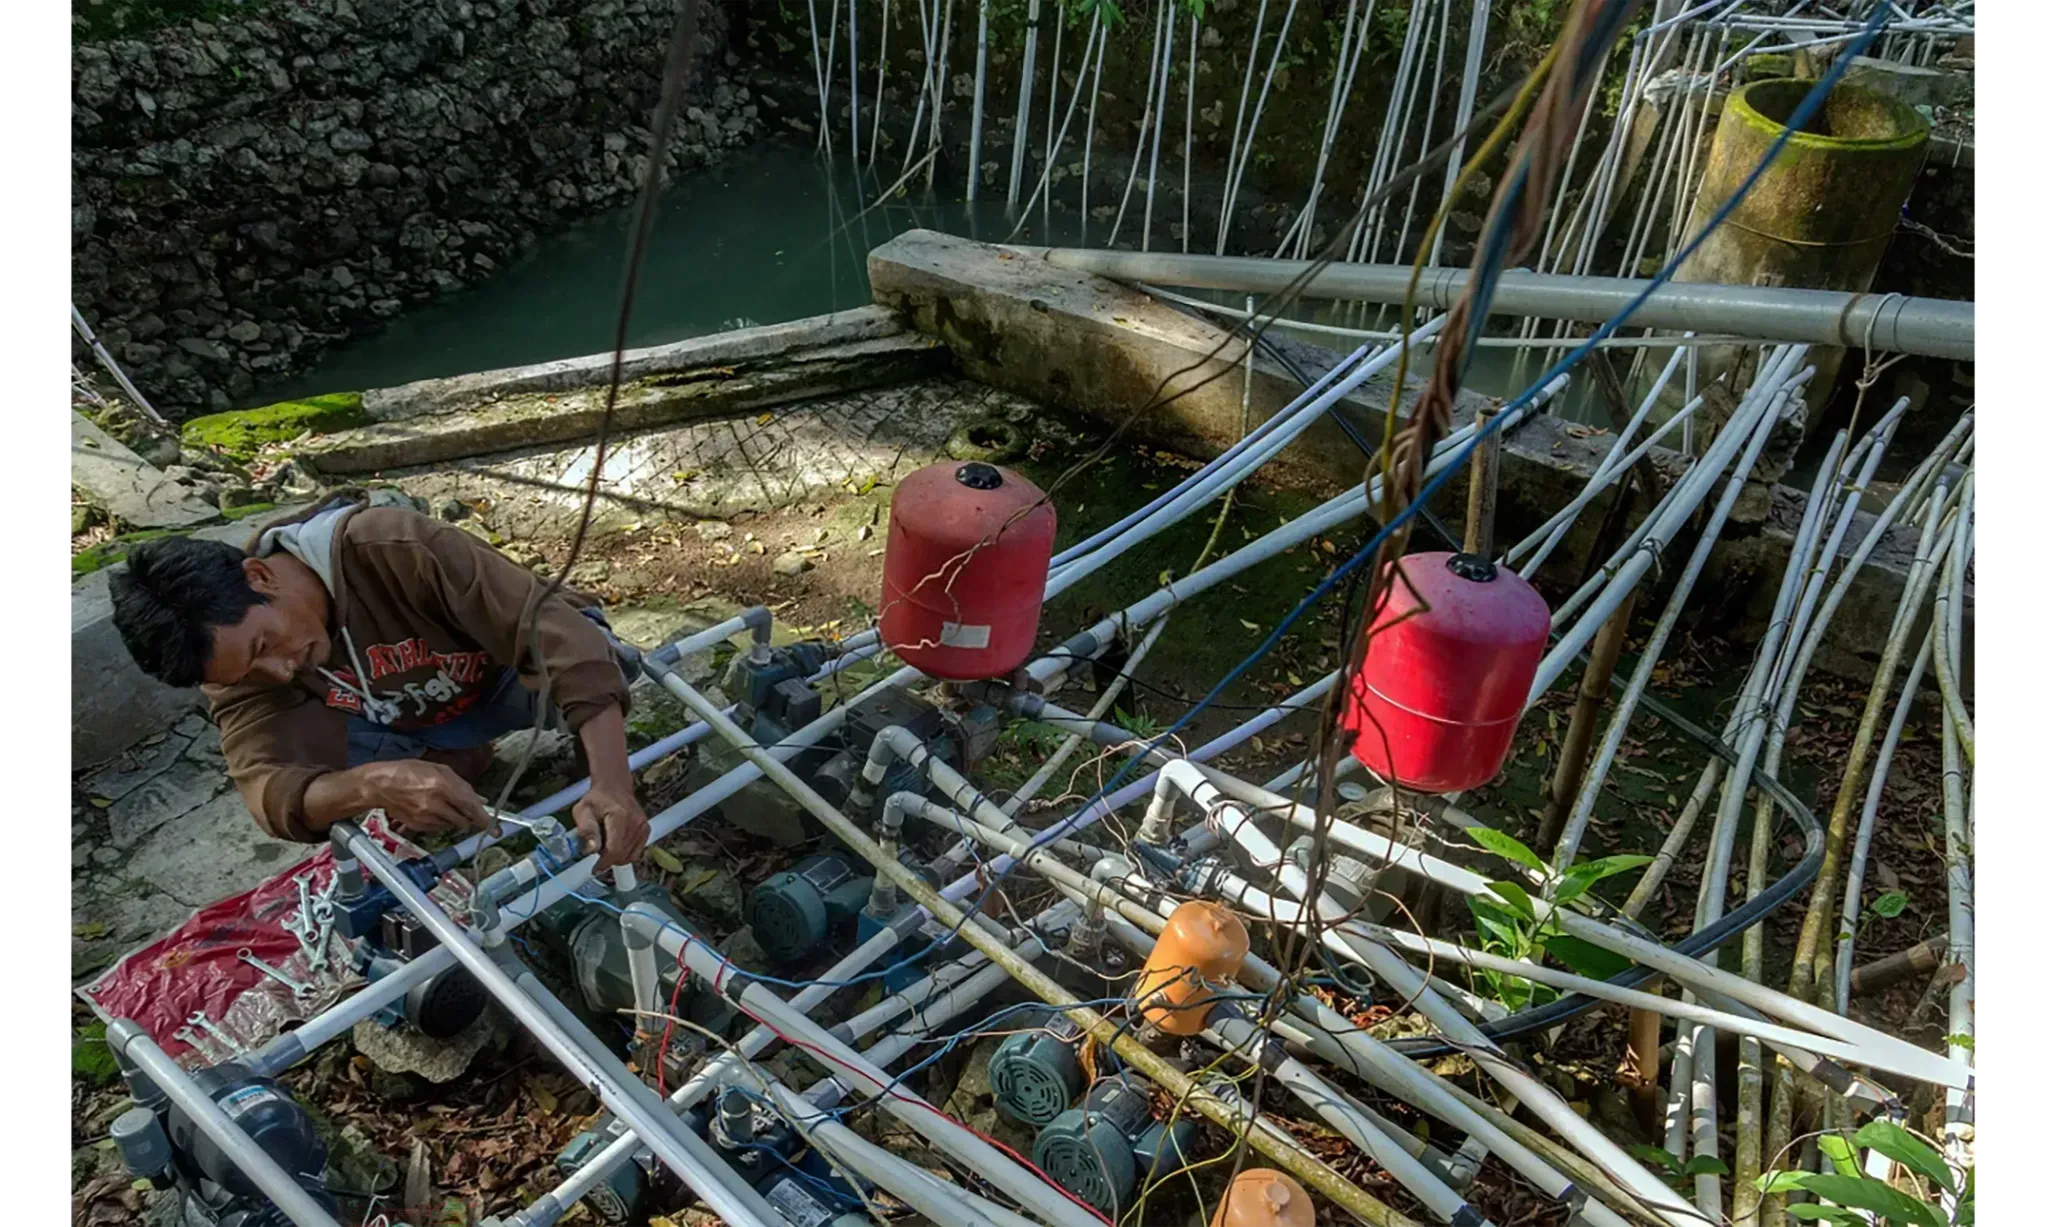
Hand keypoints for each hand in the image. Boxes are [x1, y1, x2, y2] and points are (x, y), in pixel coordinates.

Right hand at [361, 759, 492, 834]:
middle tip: (466, 809)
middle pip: (464, 820)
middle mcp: (435, 804)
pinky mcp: (418, 826)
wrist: (381, 785)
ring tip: (442, 803)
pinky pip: (439, 828)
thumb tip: (481, 800)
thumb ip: (462, 785)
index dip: (485, 819)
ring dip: (454, 818)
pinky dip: (441, 822)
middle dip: (469, 817)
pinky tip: (431, 809)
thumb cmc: (409, 772)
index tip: (495, 830)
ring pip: (452, 825)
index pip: (470, 807)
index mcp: (442, 785)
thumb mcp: (439, 769)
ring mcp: (425, 817)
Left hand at [573, 783, 649, 871]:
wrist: (614, 787)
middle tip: (597, 848)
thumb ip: (586, 830)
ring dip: (616, 856)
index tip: (595, 869)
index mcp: (619, 816)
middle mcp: (635, 822)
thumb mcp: (582, 811)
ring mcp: (643, 826)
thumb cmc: (596, 800)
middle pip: (622, 854)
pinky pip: (636, 853)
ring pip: (629, 856)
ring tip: (606, 843)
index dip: (604, 863)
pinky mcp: (646, 830)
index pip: (615, 849)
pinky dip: (625, 854)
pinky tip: (616, 844)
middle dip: (607, 858)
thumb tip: (591, 849)